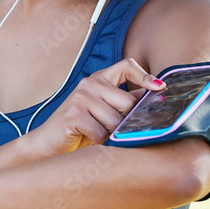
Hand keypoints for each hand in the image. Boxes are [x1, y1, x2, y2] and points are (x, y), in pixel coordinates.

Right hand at [30, 58, 164, 155]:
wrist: (49, 143)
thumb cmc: (81, 128)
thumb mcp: (105, 110)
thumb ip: (125, 102)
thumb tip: (155, 95)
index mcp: (99, 78)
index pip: (126, 66)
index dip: (145, 76)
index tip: (160, 88)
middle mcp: (89, 84)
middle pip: (127, 102)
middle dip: (125, 121)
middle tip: (112, 129)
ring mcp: (80, 98)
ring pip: (116, 121)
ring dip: (111, 134)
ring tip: (98, 134)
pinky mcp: (73, 115)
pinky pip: (102, 133)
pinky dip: (100, 142)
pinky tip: (89, 139)